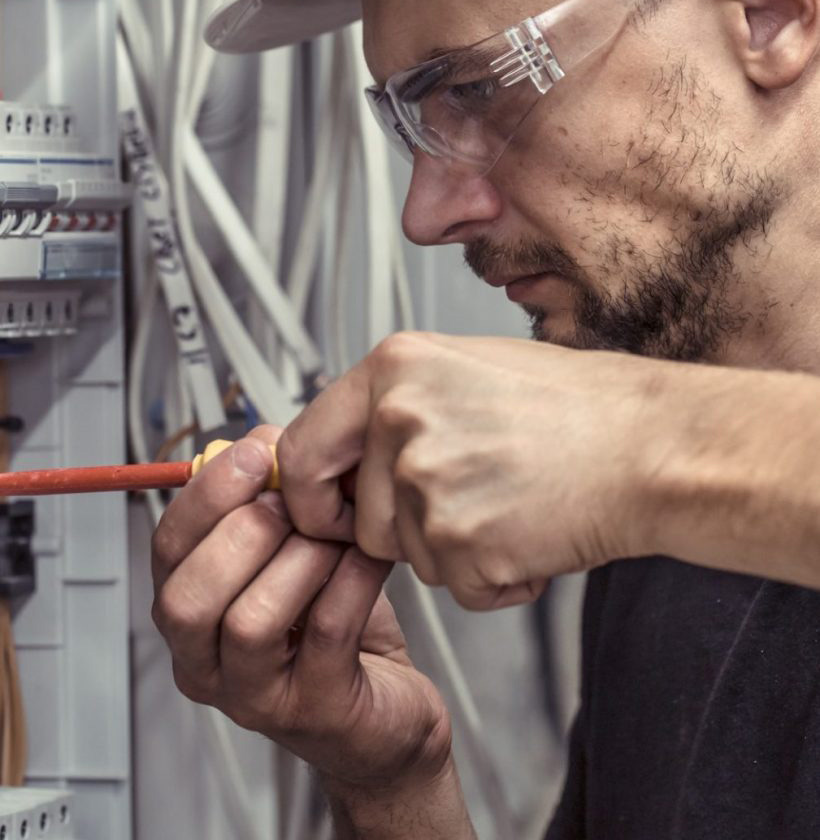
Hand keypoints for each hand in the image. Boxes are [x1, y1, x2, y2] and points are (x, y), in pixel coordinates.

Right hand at [151, 426, 451, 787]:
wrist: (388, 711)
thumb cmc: (337, 627)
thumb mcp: (295, 554)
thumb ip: (275, 502)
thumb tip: (268, 439)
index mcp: (193, 614)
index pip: (166, 552)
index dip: (204, 496)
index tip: (252, 453)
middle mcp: (208, 662)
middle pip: (186, 598)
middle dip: (242, 531)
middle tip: (295, 499)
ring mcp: (255, 695)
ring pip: (250, 621)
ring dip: (300, 559)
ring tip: (336, 534)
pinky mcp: (314, 709)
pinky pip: (325, 632)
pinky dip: (351, 580)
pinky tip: (370, 556)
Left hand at [277, 332, 676, 609]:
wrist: (652, 445)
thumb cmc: (578, 407)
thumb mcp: (467, 371)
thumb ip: (394, 405)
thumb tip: (346, 448)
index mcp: (394, 368)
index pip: (299, 450)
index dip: (310, 495)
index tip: (331, 512)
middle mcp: (399, 419)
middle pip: (354, 518)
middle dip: (395, 533)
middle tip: (455, 515)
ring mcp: (427, 481)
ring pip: (408, 555)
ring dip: (454, 550)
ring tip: (514, 505)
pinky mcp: (462, 543)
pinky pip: (457, 587)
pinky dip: (495, 578)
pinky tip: (534, 533)